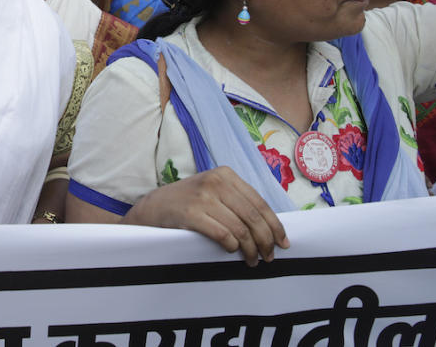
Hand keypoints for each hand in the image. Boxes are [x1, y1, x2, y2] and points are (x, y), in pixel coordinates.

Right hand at [124, 167, 288, 265]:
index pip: (259, 203)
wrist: (152, 207)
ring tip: (251, 260)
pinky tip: (232, 251)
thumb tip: (270, 227)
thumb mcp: (213, 192)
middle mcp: (215, 181)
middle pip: (252, 217)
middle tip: (269, 257)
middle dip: (265, 241)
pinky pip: (222, 234)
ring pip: (240, 228)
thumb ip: (237, 202)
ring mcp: (202, 197)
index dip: (274, 225)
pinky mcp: (190, 213)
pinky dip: (232, 246)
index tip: (283, 242)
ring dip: (250, 249)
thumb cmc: (187, 203)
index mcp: (225, 174)